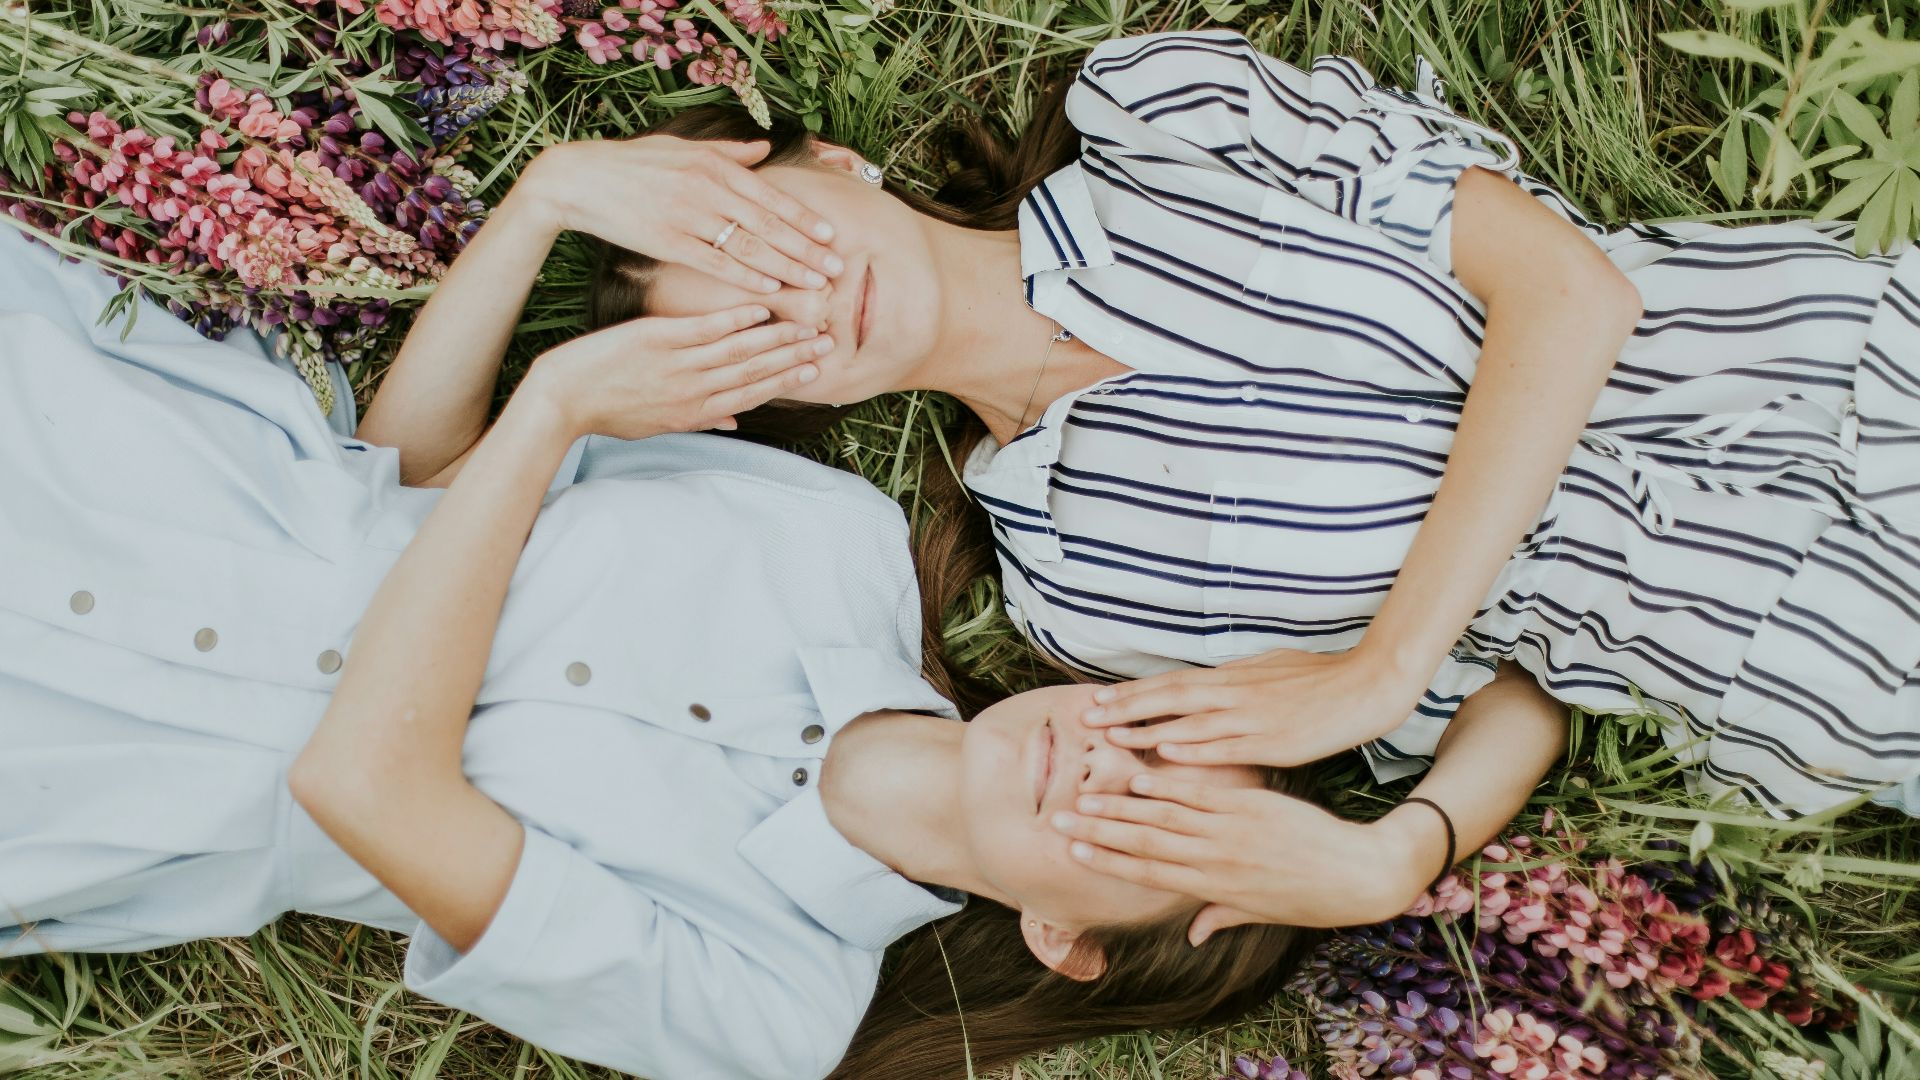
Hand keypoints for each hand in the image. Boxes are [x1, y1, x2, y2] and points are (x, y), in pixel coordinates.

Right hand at [518, 135, 841, 293]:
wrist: (579, 179)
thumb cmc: (633, 164)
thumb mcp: (682, 147)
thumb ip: (728, 152)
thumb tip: (764, 148)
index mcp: (714, 164)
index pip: (770, 195)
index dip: (803, 217)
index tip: (832, 235)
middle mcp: (706, 188)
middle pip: (767, 224)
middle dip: (806, 248)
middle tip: (836, 268)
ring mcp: (687, 215)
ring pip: (747, 246)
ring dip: (785, 267)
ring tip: (814, 284)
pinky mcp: (667, 241)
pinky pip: (714, 263)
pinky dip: (744, 276)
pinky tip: (770, 289)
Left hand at [522, 303, 828, 440]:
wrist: (561, 401)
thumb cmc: (606, 412)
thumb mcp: (655, 426)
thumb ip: (699, 420)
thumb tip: (733, 425)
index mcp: (695, 413)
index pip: (752, 395)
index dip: (787, 380)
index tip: (817, 368)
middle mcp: (693, 392)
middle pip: (755, 373)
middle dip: (795, 357)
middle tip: (829, 342)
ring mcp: (677, 366)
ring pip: (738, 352)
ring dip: (777, 339)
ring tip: (808, 324)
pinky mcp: (657, 341)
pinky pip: (703, 330)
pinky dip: (733, 320)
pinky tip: (760, 309)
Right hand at [1049, 774, 1433, 940]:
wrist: (1358, 873)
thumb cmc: (1311, 897)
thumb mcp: (1262, 913)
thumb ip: (1220, 915)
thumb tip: (1191, 934)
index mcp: (1213, 886)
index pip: (1148, 872)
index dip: (1106, 862)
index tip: (1072, 853)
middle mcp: (1215, 859)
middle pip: (1143, 843)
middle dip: (1097, 832)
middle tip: (1058, 820)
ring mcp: (1231, 830)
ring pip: (1163, 815)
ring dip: (1119, 805)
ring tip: (1084, 793)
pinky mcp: (1251, 805)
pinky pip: (1200, 792)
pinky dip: (1167, 784)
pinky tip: (1138, 774)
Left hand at [1082, 647, 1427, 767]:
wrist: (1367, 686)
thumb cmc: (1321, 677)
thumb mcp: (1271, 669)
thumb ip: (1236, 680)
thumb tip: (1208, 683)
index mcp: (1233, 677)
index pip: (1172, 682)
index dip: (1134, 691)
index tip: (1098, 698)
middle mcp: (1235, 693)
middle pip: (1169, 698)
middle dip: (1127, 708)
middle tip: (1087, 717)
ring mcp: (1252, 717)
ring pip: (1189, 722)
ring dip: (1148, 730)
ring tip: (1112, 738)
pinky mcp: (1273, 741)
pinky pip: (1226, 746)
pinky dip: (1195, 749)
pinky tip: (1167, 756)